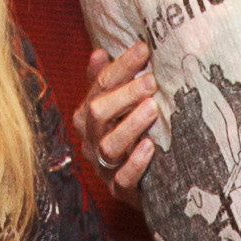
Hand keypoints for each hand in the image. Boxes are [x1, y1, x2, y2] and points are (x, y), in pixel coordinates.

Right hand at [80, 36, 165, 191]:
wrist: (146, 182)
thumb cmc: (131, 134)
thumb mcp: (119, 105)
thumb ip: (109, 81)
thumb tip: (98, 52)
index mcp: (87, 114)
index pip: (99, 85)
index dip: (120, 66)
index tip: (144, 50)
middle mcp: (91, 139)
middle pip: (98, 113)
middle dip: (125, 94)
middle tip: (152, 81)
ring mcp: (103, 167)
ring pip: (109, 145)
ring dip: (130, 125)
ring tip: (153, 108)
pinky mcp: (119, 191)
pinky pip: (123, 179)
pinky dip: (136, 163)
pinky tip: (150, 147)